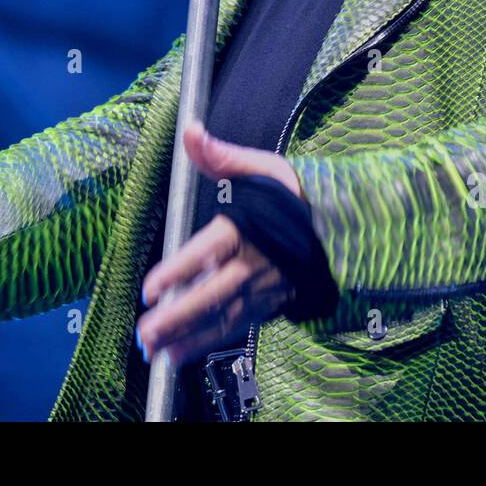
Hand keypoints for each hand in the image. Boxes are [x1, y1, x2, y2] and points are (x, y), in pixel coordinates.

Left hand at [137, 121, 299, 365]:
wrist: (339, 227)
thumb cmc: (292, 196)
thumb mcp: (260, 168)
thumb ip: (221, 156)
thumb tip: (191, 131)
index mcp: (246, 228)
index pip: (208, 250)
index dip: (178, 271)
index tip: (150, 289)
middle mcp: (253, 263)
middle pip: (212, 294)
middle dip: (178, 316)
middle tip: (146, 333)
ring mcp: (261, 288)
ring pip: (222, 317)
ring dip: (188, 336)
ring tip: (156, 351)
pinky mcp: (267, 304)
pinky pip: (235, 327)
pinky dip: (207, 343)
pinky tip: (180, 354)